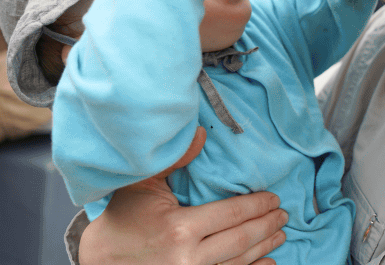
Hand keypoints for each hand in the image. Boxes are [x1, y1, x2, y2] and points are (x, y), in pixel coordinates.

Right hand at [79, 127, 286, 264]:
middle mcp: (189, 259)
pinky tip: (268, 263)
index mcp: (180, 228)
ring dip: (264, 247)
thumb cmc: (123, 218)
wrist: (101, 261)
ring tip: (280, 234)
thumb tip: (201, 134)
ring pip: (239, 262)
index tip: (273, 198)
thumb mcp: (142, 183)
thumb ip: (174, 158)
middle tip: (283, 214)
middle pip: (241, 240)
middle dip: (267, 226)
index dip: (256, 206)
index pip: (231, 214)